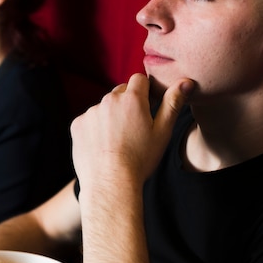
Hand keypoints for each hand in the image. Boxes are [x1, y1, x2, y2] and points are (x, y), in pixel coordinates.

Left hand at [70, 74, 192, 197]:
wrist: (110, 183)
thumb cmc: (140, 160)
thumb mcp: (163, 132)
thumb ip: (173, 103)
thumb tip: (185, 82)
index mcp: (132, 99)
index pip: (139, 79)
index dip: (145, 91)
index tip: (148, 106)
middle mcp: (109, 100)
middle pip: (120, 92)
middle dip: (127, 103)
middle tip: (134, 127)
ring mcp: (91, 112)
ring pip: (104, 107)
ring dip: (110, 116)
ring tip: (117, 141)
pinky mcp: (77, 125)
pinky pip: (89, 120)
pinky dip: (95, 129)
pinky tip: (102, 146)